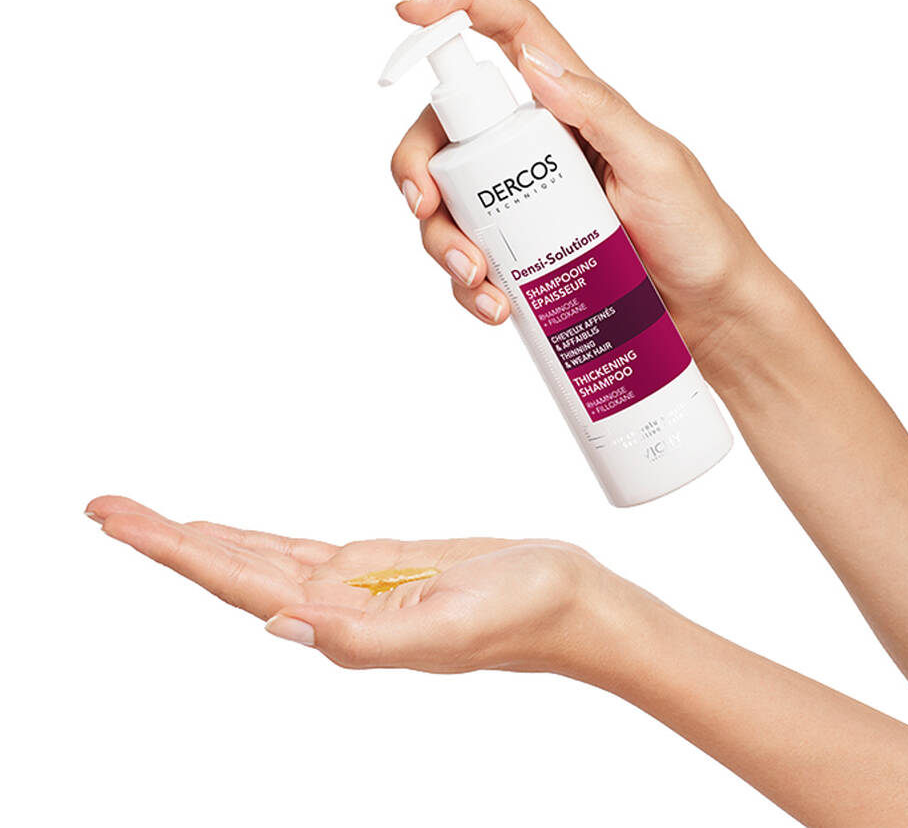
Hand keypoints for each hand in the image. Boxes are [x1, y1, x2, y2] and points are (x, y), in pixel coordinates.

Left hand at [86, 495, 627, 672]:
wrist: (566, 598)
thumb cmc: (521, 614)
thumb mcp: (446, 630)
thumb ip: (362, 638)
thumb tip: (280, 626)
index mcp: (340, 623)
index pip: (237, 582)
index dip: (173, 551)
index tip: (116, 521)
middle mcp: (334, 606)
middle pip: (230, 567)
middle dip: (165, 538)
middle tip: (104, 507)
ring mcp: (353, 585)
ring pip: (258, 556)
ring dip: (200, 537)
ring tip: (146, 518)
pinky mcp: (378, 564)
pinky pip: (299, 549)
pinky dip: (254, 539)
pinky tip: (230, 535)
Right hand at [390, 0, 770, 359]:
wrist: (707, 311)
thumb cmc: (696, 232)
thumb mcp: (655, 163)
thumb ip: (599, 110)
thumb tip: (533, 61)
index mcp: (570, 110)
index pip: (509, 36)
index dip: (456, 10)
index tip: (407, 13)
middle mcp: (536, 152)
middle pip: (448, 136)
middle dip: (417, 171)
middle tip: (426, 209)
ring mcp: (524, 207)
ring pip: (449, 206)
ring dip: (444, 244)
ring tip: (480, 282)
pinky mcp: (522, 257)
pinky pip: (471, 264)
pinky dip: (469, 289)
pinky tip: (498, 309)